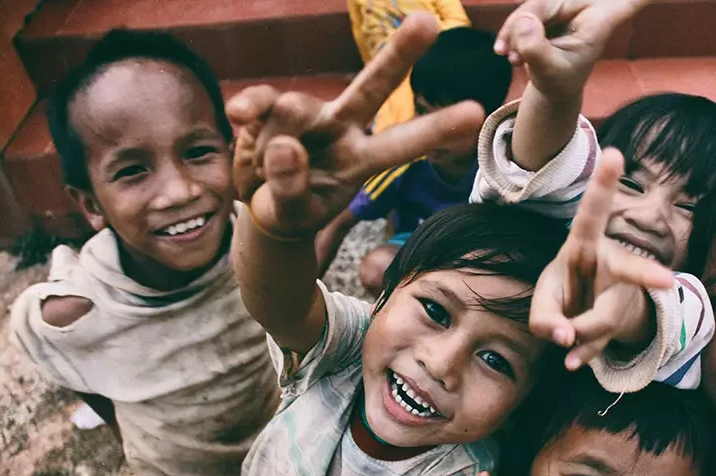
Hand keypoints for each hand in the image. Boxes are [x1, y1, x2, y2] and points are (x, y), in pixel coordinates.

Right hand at [225, 13, 484, 238]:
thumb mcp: (294, 213)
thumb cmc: (292, 209)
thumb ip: (291, 187)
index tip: (475, 111)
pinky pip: (261, 101)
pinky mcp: (272, 108)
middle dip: (398, 55)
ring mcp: (310, 115)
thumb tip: (285, 144)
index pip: (403, 143)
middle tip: (427, 23)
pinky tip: (239, 116)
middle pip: (372, 87)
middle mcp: (343, 128)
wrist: (261, 207)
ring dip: (276, 136)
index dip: (436, 127)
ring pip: (297, 107)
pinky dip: (250, 108)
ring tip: (265, 163)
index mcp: (363, 159)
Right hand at [494, 0, 650, 99]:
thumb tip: (523, 22)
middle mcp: (585, 5)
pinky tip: (507, 52)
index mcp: (600, 20)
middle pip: (548, 2)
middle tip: (513, 55)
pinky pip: (523, 11)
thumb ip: (537, 50)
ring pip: (532, 4)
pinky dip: (511, 32)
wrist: (554, 86)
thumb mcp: (550, 73)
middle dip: (525, 24)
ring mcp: (564, 5)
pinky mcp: (547, 8)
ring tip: (512, 58)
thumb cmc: (561, 82)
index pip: (626, 0)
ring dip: (514, 31)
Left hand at [529, 148, 673, 369]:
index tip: (614, 154)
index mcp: (585, 245)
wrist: (587, 314)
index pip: (593, 213)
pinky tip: (572, 362)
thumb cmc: (564, 291)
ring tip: (563, 338)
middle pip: (630, 270)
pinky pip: (603, 342)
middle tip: (666, 282)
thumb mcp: (543, 299)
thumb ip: (543, 318)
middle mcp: (612, 265)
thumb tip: (565, 339)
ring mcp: (623, 295)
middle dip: (647, 275)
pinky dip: (583, 354)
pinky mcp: (624, 321)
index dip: (603, 185)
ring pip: (605, 319)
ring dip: (578, 334)